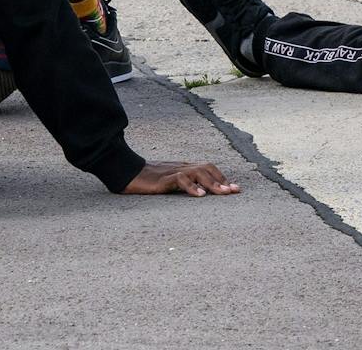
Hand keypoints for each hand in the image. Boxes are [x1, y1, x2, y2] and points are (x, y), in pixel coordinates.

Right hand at [118, 161, 239, 195]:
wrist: (127, 171)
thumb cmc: (147, 179)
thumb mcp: (168, 182)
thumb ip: (182, 184)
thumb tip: (198, 193)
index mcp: (184, 168)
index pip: (208, 168)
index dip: (222, 177)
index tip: (235, 189)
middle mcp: (182, 167)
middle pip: (207, 168)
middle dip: (222, 180)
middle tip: (234, 192)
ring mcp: (173, 172)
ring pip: (197, 171)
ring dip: (212, 183)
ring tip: (223, 193)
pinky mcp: (163, 179)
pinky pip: (180, 180)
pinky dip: (192, 186)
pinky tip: (200, 195)